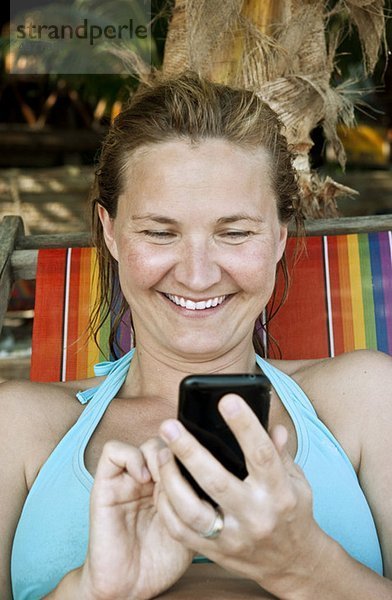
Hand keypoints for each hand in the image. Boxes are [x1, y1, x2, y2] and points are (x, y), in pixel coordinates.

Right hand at [80, 440, 192, 599]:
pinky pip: (112, 451)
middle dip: (181, 455)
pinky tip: (143, 479)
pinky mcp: (105, 485)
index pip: (186, 451)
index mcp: (171, 485)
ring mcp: (128, 479)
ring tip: (164, 480)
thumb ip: (201, 498)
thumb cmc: (162, 560)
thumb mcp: (193, 526)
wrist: (130, 588)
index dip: (196, 455)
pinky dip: (131, 457)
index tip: (205, 471)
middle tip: (185, 476)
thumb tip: (223, 474)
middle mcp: (151, 477)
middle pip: (171, 442)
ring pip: (147, 442)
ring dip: (159, 456)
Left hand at [156, 394, 329, 598]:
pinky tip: (161, 484)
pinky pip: (181, 531)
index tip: (227, 401)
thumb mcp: (296, 481)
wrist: (293, 564)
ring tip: (160, 453)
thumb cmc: (292, 513)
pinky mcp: (216, 552)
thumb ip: (279, 453)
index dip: (244, 426)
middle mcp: (255, 515)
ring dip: (171, 479)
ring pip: (192, 510)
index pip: (261, 454)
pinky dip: (166, 507)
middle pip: (216, 481)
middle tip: (169, 426)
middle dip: (189, 451)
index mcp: (278, 492)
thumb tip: (273, 424)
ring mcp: (233, 537)